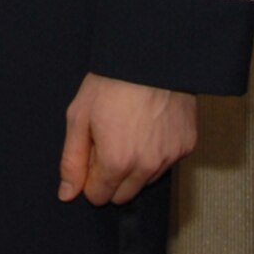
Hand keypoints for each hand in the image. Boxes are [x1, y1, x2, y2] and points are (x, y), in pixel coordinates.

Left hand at [56, 73, 196, 206]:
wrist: (150, 57)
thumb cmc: (110, 83)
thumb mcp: (79, 117)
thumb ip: (72, 160)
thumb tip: (67, 194)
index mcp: (116, 162)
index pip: (99, 196)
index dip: (90, 177)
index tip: (92, 154)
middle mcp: (146, 167)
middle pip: (123, 195)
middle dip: (112, 177)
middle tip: (109, 143)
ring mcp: (170, 157)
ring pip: (146, 180)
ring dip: (135, 167)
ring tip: (130, 131)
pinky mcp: (186, 145)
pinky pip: (167, 163)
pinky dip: (156, 152)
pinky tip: (150, 127)